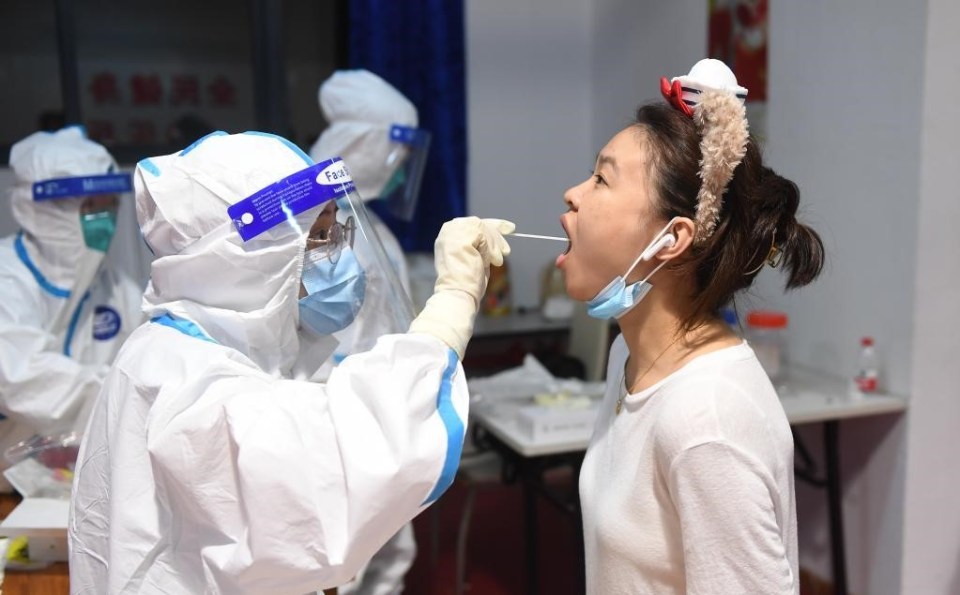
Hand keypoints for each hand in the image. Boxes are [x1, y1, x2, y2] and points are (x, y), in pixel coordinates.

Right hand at [409, 217, 514, 357]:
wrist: (457, 294)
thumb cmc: (466, 282)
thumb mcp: (475, 257)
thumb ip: (481, 244)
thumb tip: (497, 236)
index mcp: (448, 235)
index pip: (473, 223)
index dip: (494, 225)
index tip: (509, 228)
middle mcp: (448, 230)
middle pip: (479, 223)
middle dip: (497, 236)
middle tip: (507, 250)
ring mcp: (453, 232)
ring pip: (484, 229)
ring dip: (494, 246)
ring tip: (496, 262)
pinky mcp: (461, 238)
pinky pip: (484, 236)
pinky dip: (490, 250)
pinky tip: (491, 262)